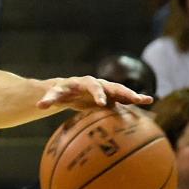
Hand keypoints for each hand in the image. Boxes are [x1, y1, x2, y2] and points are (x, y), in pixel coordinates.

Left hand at [36, 76, 153, 110]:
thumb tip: (38, 105)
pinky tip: (149, 102)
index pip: (92, 86)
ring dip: (133, 96)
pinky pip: (125, 98)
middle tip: (130, 100)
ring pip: (122, 91)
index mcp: (85, 83)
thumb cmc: (61, 92)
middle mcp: (99, 83)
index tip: (102, 102)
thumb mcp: (54, 95)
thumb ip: (49, 99)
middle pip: (112, 86)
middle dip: (121, 92)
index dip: (97, 93)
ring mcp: (107, 89)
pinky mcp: (112, 96)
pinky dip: (136, 100)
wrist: (69, 89)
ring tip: (146, 101)